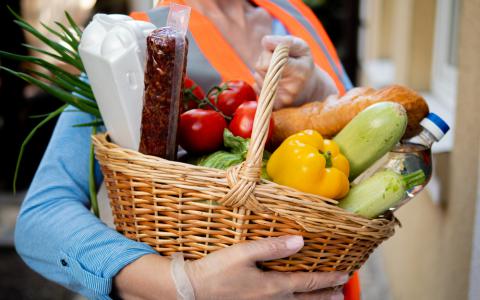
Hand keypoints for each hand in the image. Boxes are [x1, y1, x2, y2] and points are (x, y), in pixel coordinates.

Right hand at [114, 236, 347, 299]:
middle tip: (342, 292)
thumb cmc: (216, 271)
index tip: (344, 276)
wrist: (192, 291)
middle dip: (326, 296)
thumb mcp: (243, 253)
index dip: (328, 279)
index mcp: (273, 287)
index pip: (308, 283)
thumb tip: (300, 241)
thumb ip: (272, 247)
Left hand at [254, 35, 337, 109]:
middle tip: (277, 62)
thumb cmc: (304, 64)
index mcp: (299, 71)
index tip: (276, 53)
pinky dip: (261, 84)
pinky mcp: (276, 107)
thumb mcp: (301, 47)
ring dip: (262, 72)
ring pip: (257, 78)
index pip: (269, 61)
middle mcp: (291, 88)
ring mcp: (283, 100)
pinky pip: (257, 89)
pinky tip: (273, 83)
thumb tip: (265, 41)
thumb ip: (283, 41)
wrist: (311, 89)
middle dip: (264, 60)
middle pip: (260, 67)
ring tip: (277, 72)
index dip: (268, 53)